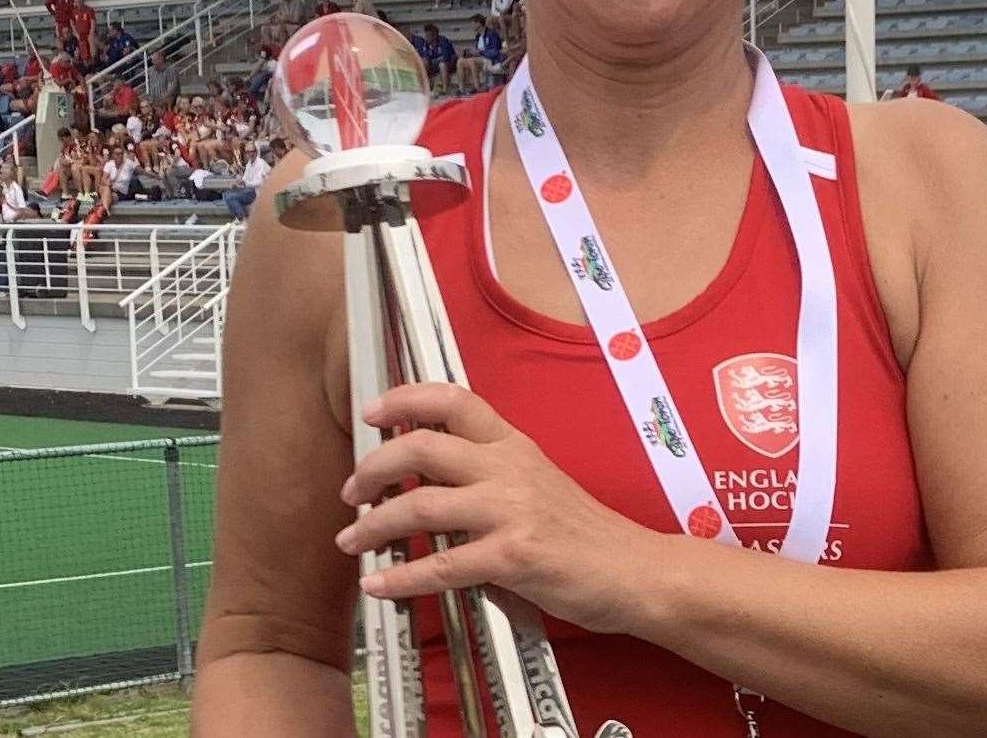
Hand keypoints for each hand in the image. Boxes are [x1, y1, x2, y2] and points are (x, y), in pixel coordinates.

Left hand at [336, 382, 661, 633]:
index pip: (455, 401)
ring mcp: (511, 511)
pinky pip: (442, 564)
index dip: (406, 399)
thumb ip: (487, 477)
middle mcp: (510, 468)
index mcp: (515, 445)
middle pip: (423, 447)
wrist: (634, 571)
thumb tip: (425, 484)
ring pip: (422, 504)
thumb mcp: (537, 485)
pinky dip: (402, 578)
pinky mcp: (513, 557)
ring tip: (352, 540)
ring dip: (375, 525)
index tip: (372, 411)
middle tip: (352, 490)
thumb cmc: (584, 535)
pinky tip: (380, 586)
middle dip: (374, 467)